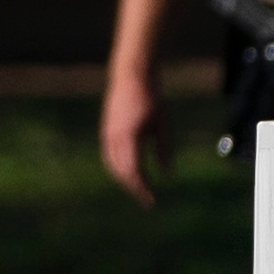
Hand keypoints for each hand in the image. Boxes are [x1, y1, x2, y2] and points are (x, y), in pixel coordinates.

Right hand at [99, 66, 166, 206]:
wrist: (131, 74)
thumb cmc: (151, 98)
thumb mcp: (163, 123)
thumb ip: (164, 149)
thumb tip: (167, 174)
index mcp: (129, 137)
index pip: (134, 172)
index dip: (142, 188)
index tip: (152, 199)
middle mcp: (114, 138)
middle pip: (121, 172)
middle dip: (133, 187)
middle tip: (146, 198)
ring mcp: (107, 134)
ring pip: (112, 166)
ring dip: (124, 179)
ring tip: (137, 187)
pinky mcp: (106, 130)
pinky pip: (109, 156)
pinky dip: (118, 168)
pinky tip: (128, 170)